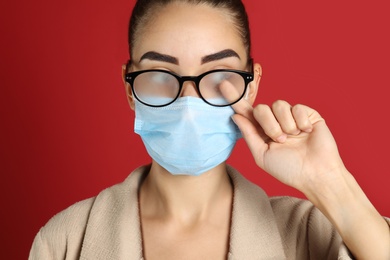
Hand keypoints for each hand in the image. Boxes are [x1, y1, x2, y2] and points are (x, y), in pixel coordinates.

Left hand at [231, 99, 345, 192]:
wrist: (316, 174)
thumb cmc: (289, 169)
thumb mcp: (262, 155)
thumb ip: (249, 134)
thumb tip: (235, 116)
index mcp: (262, 132)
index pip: (246, 112)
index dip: (235, 98)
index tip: (223, 85)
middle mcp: (275, 122)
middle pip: (261, 108)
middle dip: (268, 124)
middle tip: (280, 139)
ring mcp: (291, 117)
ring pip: (279, 104)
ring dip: (284, 124)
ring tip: (293, 138)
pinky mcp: (308, 114)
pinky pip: (297, 107)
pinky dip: (300, 122)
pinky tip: (306, 132)